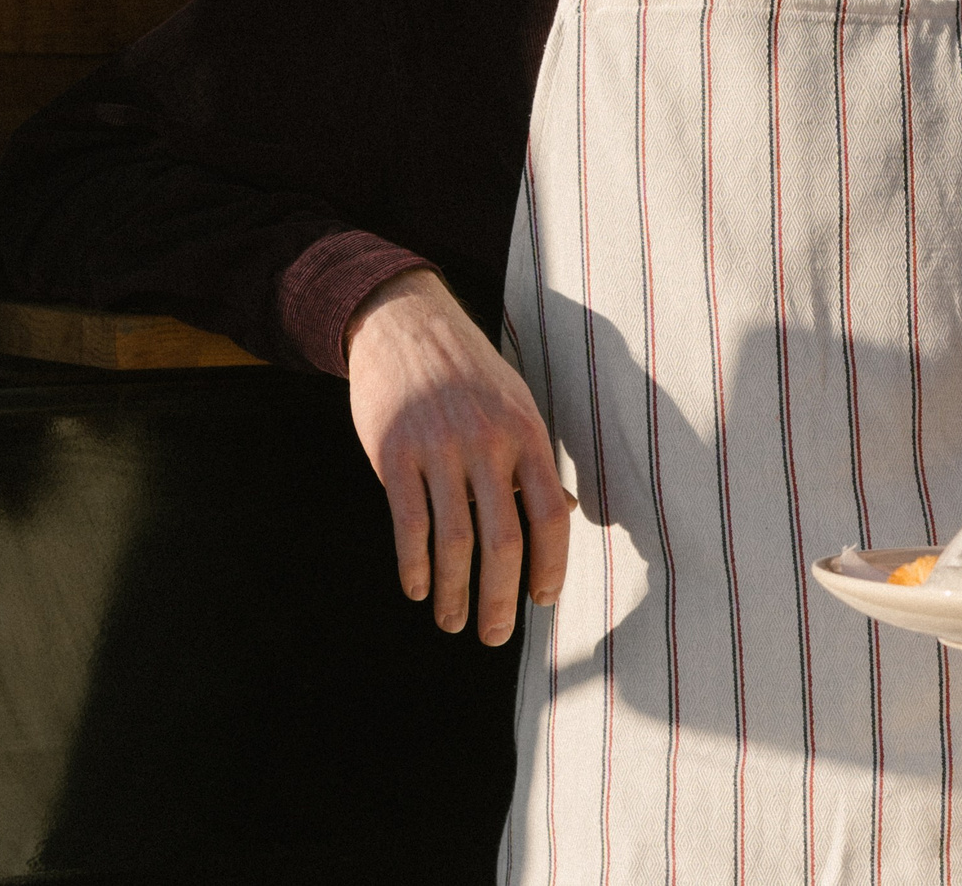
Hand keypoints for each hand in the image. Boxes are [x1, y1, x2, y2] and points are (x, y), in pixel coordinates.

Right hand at [345, 268, 571, 644]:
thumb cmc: (470, 373)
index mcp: (527, 433)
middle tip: (496, 637)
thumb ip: (536, 462)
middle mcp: (487, 443)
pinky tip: (417, 591)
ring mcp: (439, 448)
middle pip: (503, 540)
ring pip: (453, 542)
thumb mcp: (517, 405)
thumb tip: (568, 513)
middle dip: (501, 599)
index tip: (543, 601)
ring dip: (455, 594)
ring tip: (454, 624)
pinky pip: (407, 523)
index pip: (551, 514)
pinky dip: (413, 566)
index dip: (551, 565)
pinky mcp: (393, 453)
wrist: (405, 324)